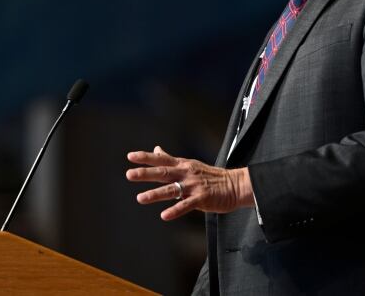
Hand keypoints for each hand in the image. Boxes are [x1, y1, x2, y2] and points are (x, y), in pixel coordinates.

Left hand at [126, 146, 253, 220]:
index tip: (130, 156)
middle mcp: (187, 173)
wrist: (235, 185)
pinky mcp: (202, 198)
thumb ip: (170, 159)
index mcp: (183, 165)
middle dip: (146, 173)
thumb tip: (156, 149)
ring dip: (155, 194)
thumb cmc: (210, 176)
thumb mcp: (190, 164)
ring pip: (172, 189)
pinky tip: (164, 216)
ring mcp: (194, 186)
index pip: (162, 159)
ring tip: (140, 198)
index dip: (146, 157)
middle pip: (164, 172)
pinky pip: (186, 205)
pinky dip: (175, 210)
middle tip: (129, 174)